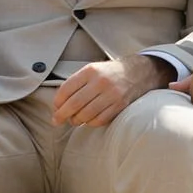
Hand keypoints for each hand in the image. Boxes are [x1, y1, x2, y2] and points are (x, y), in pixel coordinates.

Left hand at [52, 56, 171, 127]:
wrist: (138, 72)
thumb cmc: (110, 73)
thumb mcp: (92, 70)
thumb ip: (76, 83)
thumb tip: (59, 104)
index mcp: (90, 71)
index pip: (66, 89)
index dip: (57, 102)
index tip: (55, 108)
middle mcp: (101, 82)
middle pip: (74, 104)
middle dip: (62, 115)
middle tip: (56, 120)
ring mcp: (111, 95)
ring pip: (86, 114)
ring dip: (76, 120)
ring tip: (74, 120)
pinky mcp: (120, 106)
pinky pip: (99, 120)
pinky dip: (90, 123)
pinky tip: (88, 121)